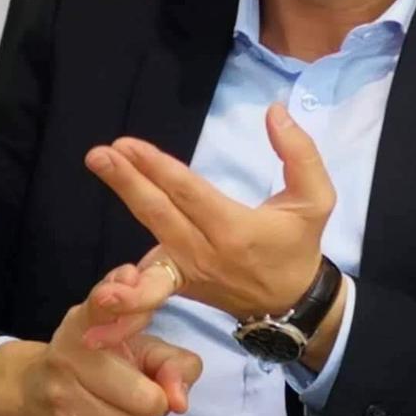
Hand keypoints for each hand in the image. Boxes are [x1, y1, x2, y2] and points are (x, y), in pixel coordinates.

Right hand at [0, 264, 201, 415]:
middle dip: (154, 402)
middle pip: (146, 398)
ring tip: (121, 409)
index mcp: (87, 320)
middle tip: (143, 394)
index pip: (102, 302)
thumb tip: (179, 402)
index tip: (131, 278)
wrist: (30, 391)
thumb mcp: (138, 347)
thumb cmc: (99, 362)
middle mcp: (69, 353)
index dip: (117, 296)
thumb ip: (172, 362)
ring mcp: (60, 396)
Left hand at [84, 102, 335, 320]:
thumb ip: (300, 153)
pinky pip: (147, 281)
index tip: (128, 145)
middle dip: (126, 182)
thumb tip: (275, 112)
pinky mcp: (179, 284)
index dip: (157, 168)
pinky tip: (100, 286)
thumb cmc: (299, 244)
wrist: (292, 303)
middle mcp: (206, 253)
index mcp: (235, 229)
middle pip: (158, 213)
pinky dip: (124, 288)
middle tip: (99, 155)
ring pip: (148, 239)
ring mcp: (188, 272)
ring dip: (121, 207)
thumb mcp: (317, 198)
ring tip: (98, 177)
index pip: (189, 193)